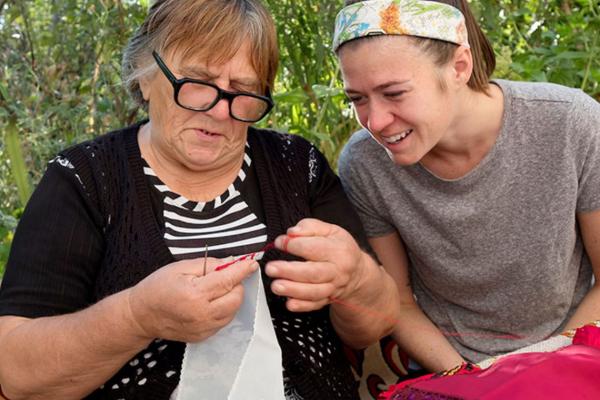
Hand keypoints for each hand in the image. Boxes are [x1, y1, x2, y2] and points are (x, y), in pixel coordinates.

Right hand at [127, 257, 257, 341]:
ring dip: (230, 297)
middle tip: (223, 276)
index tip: (252, 263)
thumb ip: (208, 264)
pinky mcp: (203, 336)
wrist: (141, 315)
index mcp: (194, 295)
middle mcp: (201, 314)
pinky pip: (224, 320)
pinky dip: (223, 309)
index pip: (228, 280)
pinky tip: (209, 302)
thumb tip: (232, 262)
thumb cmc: (158, 287)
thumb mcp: (180, 267)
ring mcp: (203, 328)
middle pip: (236, 297)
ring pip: (233, 310)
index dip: (242, 270)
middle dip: (235, 284)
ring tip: (213, 290)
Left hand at [265, 218, 366, 311]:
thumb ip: (310, 227)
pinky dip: (301, 306)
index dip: (293, 244)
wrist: (356, 272)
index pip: (313, 248)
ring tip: (276, 285)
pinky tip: (289, 303)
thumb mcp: (330, 230)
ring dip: (293, 290)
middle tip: (271, 268)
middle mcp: (337, 271)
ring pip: (313, 292)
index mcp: (338, 250)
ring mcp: (333, 287)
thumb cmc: (340, 248)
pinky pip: (314, 305)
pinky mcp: (327, 299)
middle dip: (289, 271)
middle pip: (313, 273)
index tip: (279, 242)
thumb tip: (292, 232)